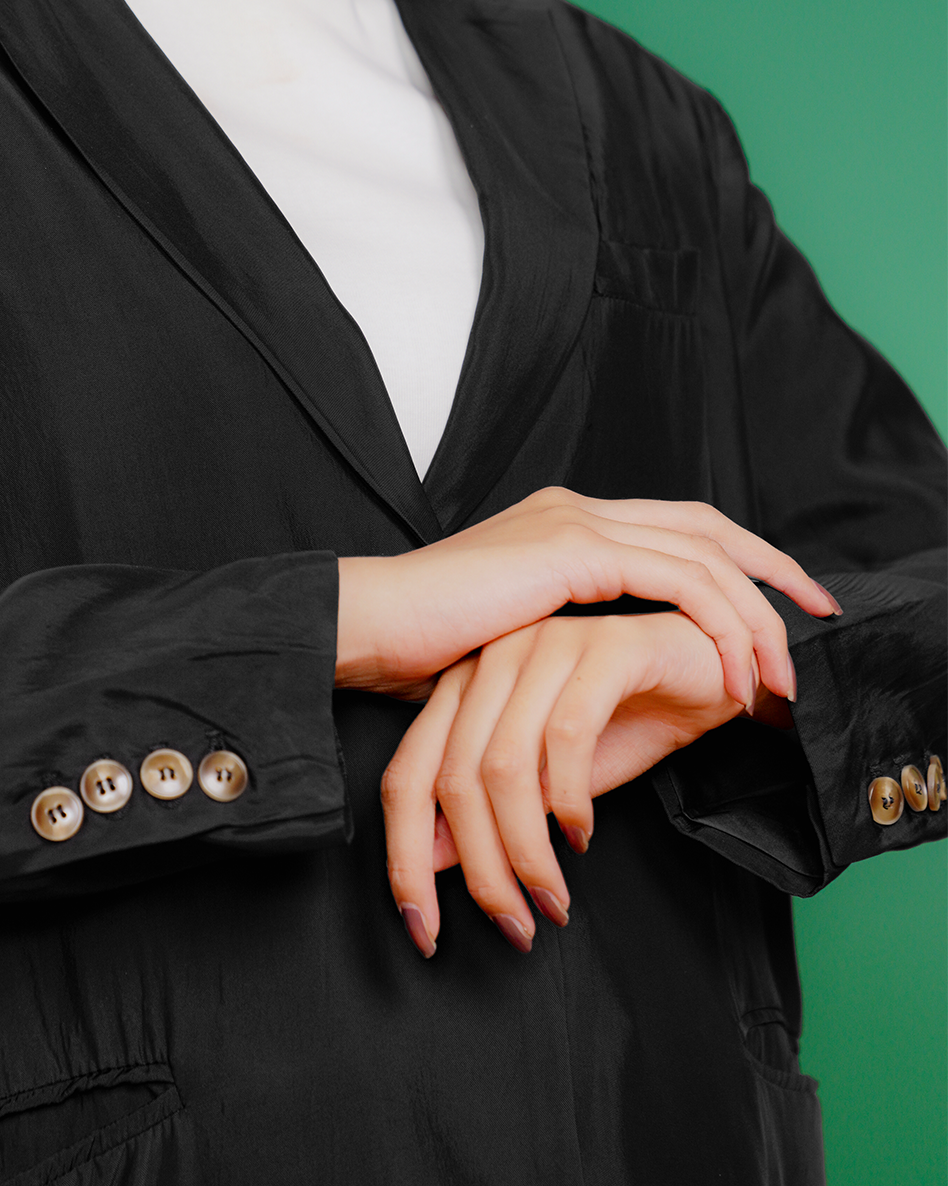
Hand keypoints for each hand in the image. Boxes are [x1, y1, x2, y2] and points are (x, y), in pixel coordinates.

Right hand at [337, 487, 837, 712]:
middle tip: (819, 616)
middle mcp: (578, 509)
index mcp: (565, 523)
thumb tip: (603, 677)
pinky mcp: (573, 550)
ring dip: (755, 616)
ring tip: (779, 675)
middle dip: (772, 572)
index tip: (783, 606)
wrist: (366, 628)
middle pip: (708, 527)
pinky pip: (679, 582)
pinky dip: (720, 624)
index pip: (677, 529)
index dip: (739, 562)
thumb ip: (564, 640)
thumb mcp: (513, 641)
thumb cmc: (422, 651)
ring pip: (704, 556)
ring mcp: (576, 522)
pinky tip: (736, 670)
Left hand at [380, 610, 768, 958]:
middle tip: (512, 922)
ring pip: (505, 765)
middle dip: (480, 868)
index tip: (420, 928)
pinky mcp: (603, 646)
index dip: (405, 859)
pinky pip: (568, 734)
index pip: (408, 777)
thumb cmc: (633, 716)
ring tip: (551, 895)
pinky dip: (571, 797)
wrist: (716, 671)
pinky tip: (583, 833)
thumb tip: (435, 864)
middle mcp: (494, 659)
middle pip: (453, 779)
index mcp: (466, 687)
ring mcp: (545, 645)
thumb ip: (493, 812)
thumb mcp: (552, 780)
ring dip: (526, 847)